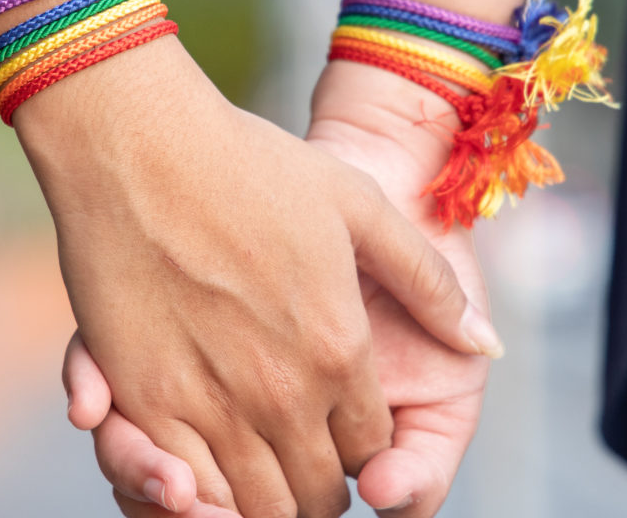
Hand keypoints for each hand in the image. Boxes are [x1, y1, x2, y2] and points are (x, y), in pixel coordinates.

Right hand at [21, 40, 498, 517]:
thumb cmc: (252, 165)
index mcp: (341, 353)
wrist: (141, 145)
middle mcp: (282, 394)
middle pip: (312, 496)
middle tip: (304, 464)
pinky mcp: (143, 400)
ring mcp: (209, 403)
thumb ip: (428, 282)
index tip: (345, 436)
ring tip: (257, 471)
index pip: (368, 451)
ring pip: (251, 506)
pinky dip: (197, 492)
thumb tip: (485, 343)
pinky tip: (201, 468)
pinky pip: (181, 488)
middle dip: (316, 491)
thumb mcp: (361, 206)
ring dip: (260, 501)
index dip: (363, 453)